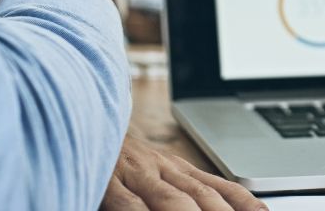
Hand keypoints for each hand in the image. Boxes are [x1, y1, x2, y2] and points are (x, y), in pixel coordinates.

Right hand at [103, 137, 264, 209]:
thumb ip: (183, 188)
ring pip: (174, 202)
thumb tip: (219, 200)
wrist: (79, 121)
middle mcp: (162, 170)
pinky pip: (129, 204)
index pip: (220, 188)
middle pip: (202, 198)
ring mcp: (136, 175)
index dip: (245, 204)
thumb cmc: (118, 161)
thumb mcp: (156, 173)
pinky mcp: (108, 183)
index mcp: (177, 169)